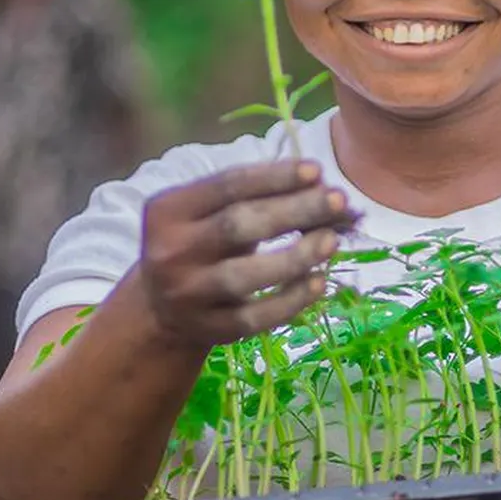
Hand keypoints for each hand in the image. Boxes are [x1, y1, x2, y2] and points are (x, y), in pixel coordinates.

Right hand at [138, 159, 358, 346]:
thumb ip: (258, 198)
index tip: (316, 170)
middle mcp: (170, 252)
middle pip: (237, 226)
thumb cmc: (202, 245)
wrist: (162, 309)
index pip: (226, 186)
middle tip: (338, 201)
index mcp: (168, 211)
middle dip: (293, 210)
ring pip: (243, 276)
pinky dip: (290, 300)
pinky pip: (254, 318)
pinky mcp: (208, 329)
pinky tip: (318, 283)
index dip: (274, 177)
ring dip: (295, 256)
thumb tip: (323, 189)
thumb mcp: (212, 214)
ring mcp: (187, 295)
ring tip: (331, 240)